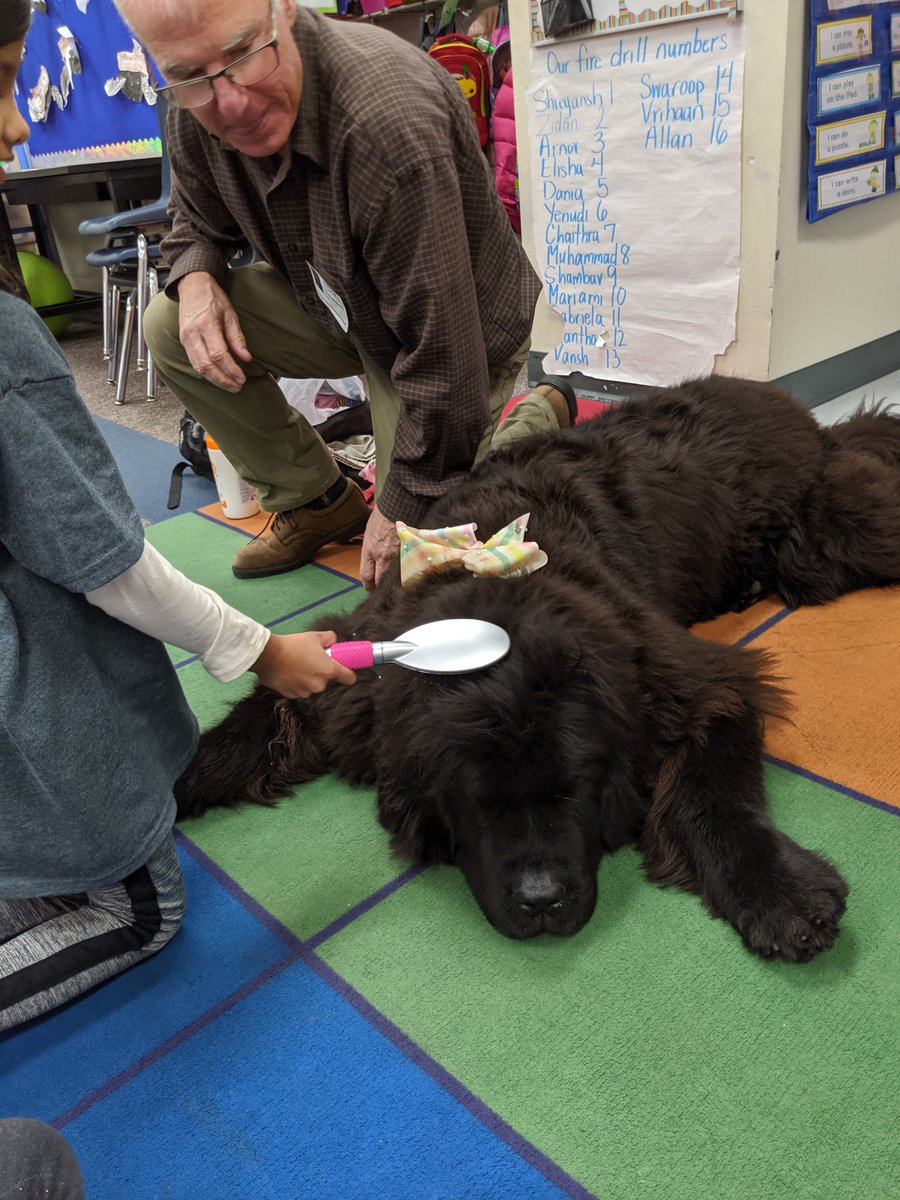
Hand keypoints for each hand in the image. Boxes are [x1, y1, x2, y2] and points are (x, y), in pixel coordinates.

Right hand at [177, 271, 252, 392]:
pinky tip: (218, 376)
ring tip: (230, 385)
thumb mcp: (230, 314)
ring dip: (214, 380)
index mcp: (206, 324)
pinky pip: (194, 362)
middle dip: (222, 380)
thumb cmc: (211, 297)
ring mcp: (185, 338)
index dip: (230, 369)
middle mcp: (192, 333)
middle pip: (206, 365)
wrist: (192, 285)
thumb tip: (246, 358)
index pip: (218, 355)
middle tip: (236, 386)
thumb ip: (237, 338)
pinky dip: (206, 373)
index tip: (242, 378)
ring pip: (198, 367)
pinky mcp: (183, 341)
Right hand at [249, 630, 355, 697]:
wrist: (268, 656)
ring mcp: (306, 692)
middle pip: (328, 681)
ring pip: (313, 686)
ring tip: (297, 666)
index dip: (348, 674)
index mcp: (328, 670)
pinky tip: (289, 673)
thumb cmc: (293, 645)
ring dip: (309, 679)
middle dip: (322, 672)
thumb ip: (329, 638)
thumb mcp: (314, 636)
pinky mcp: (293, 696)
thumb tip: (333, 641)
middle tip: (311, 661)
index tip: (344, 670)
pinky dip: (297, 683)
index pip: (349, 678)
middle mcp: (320, 685)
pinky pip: (300, 690)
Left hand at [360, 502, 399, 590]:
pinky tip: (407, 573)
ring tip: (395, 583)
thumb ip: (371, 548)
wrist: (397, 507)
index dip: (367, 584)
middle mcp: (381, 557)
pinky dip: (406, 571)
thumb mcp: (370, 533)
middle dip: (379, 586)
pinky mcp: (409, 553)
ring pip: (393, 576)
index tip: (369, 587)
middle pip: (379, 580)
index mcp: (369, 551)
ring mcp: (396, 557)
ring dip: (393, 581)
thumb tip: (373, 558)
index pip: (366, 574)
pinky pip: (406, 567)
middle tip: (381, 589)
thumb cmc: (382, 516)